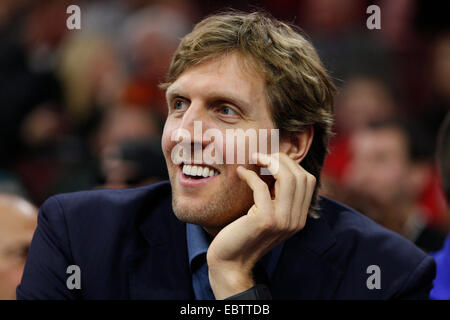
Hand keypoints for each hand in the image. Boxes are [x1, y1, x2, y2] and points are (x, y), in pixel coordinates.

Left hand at [207, 152, 315, 298]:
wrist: (230, 263)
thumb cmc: (244, 235)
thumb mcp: (267, 215)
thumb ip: (277, 198)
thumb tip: (276, 167)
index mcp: (299, 218)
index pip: (308, 180)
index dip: (291, 164)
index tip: (272, 159)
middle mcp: (295, 220)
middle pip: (300, 176)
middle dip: (282, 159)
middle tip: (263, 156)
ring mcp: (282, 221)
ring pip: (288, 178)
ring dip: (270, 162)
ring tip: (256, 158)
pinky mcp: (265, 220)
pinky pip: (262, 187)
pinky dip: (251, 175)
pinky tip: (241, 173)